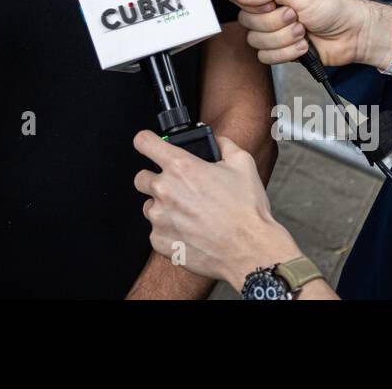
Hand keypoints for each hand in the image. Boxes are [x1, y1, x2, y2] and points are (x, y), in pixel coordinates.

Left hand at [133, 131, 301, 286]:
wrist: (250, 250)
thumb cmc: (246, 210)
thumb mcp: (243, 163)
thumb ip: (224, 144)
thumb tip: (216, 141)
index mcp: (180, 167)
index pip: (144, 142)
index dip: (147, 141)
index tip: (150, 146)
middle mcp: (164, 190)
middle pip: (141, 178)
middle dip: (156, 180)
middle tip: (178, 188)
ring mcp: (160, 218)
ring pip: (149, 206)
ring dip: (163, 208)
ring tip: (189, 214)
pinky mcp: (160, 241)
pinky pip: (156, 231)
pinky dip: (169, 231)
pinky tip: (190, 232)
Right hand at [233, 0, 388, 67]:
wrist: (353, 34)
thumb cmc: (334, 7)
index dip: (252, 4)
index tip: (271, 4)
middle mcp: (268, 8)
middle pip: (246, 21)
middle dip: (275, 23)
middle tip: (296, 17)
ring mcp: (273, 30)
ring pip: (256, 41)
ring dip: (284, 39)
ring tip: (304, 32)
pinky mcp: (279, 49)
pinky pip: (265, 57)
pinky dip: (286, 53)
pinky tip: (303, 46)